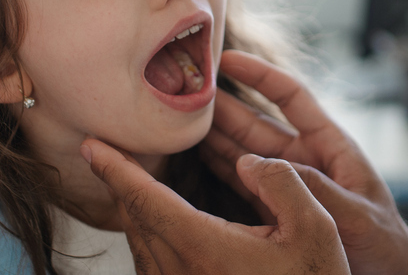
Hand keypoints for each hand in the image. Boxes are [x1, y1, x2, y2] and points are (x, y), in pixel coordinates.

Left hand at [82, 139, 349, 274]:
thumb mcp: (316, 229)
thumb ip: (282, 183)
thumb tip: (248, 161)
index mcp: (204, 248)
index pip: (145, 199)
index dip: (115, 169)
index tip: (92, 145)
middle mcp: (180, 273)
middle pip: (136, 219)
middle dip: (123, 182)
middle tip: (115, 150)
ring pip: (140, 244)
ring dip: (134, 209)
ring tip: (134, 181)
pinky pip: (151, 266)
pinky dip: (148, 236)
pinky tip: (160, 223)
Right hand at [203, 50, 407, 274]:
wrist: (389, 274)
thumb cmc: (383, 242)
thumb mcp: (355, 214)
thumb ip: (316, 189)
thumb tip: (263, 165)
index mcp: (331, 146)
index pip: (292, 98)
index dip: (261, 75)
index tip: (229, 58)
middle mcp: (307, 158)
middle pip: (258, 122)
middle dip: (225, 104)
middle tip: (189, 88)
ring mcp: (290, 182)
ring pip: (245, 150)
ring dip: (216, 133)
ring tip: (182, 116)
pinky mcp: (278, 206)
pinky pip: (244, 181)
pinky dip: (220, 167)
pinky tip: (195, 155)